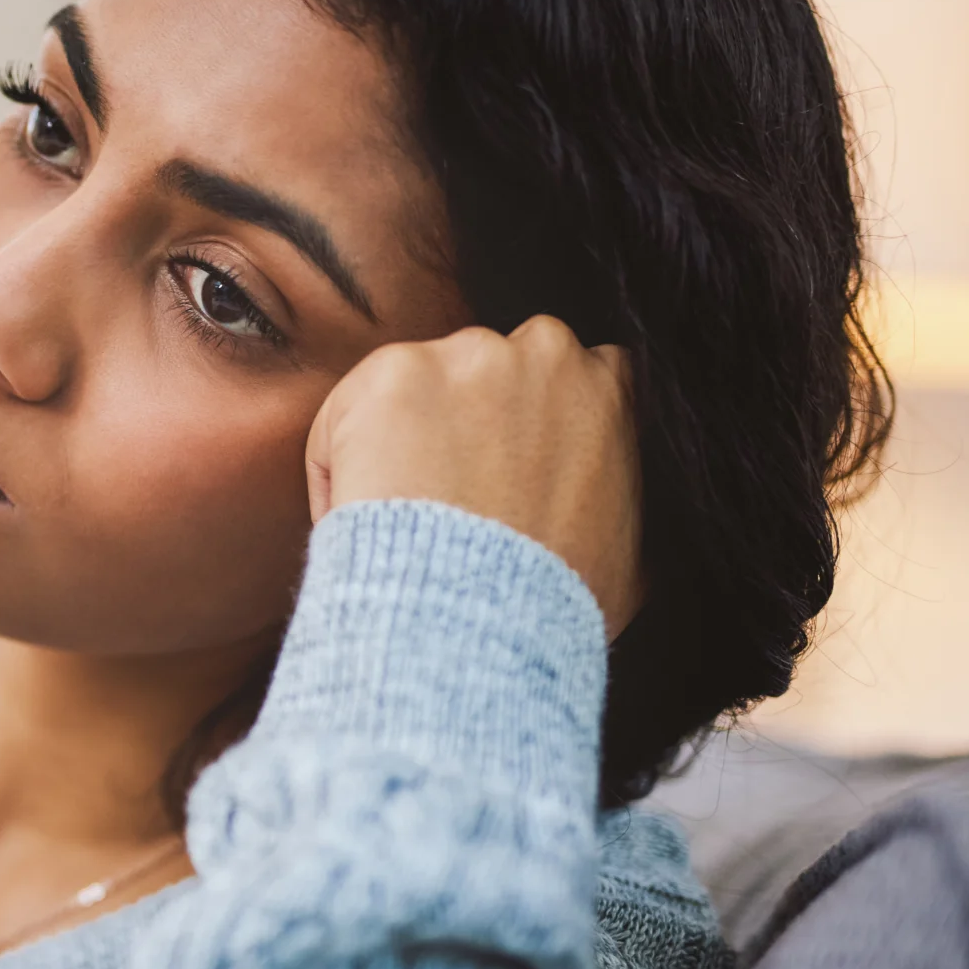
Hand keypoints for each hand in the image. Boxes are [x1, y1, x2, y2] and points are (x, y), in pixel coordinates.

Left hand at [304, 316, 642, 636]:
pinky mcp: (393, 372)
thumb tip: (609, 522)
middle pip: (485, 368)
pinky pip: (348, 412)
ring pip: (415, 385)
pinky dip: (339, 458)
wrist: (482, 618)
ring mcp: (468, 355)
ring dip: (400, 436)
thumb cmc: (554, 602)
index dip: (522, 421)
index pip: (566, 373)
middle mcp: (545, 350)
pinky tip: (361, 510)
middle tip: (442, 491)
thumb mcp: (629, 554)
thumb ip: (621, 505)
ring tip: (403, 513)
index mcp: (609, 383)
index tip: (497, 467)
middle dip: (462, 416)